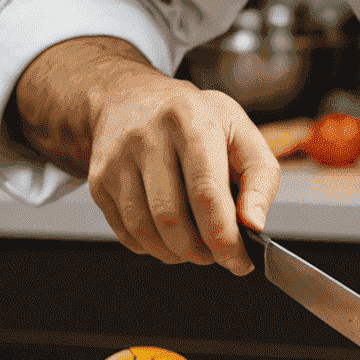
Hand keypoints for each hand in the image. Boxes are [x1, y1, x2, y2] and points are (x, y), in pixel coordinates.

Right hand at [14, 36, 279, 274]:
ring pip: (145, 229)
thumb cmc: (195, 119)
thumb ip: (261, 178)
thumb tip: (254, 224)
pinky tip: (168, 237)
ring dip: (176, 253)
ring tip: (195, 248)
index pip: (206, 192)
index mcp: (192, 120)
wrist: (130, 99)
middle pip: (172, 217)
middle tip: (217, 255)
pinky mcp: (99, 179)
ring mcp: (118, 158)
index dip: (224, 236)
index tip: (240, 261)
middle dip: (200, 251)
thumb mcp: (240, 131)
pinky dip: (151, 247)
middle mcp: (149, 136)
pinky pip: (126, 231)